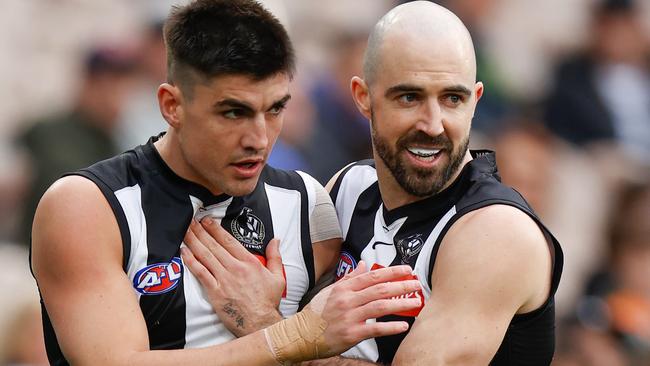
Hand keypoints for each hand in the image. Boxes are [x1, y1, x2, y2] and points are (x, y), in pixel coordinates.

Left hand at [181, 218, 284, 336]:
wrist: (260, 323)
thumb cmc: (268, 302)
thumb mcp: (278, 277)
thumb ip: (275, 256)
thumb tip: (276, 240)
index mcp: (249, 262)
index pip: (229, 240)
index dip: (216, 229)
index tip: (207, 221)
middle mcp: (235, 268)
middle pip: (214, 245)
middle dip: (201, 231)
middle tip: (190, 221)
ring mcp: (224, 279)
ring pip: (206, 256)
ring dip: (194, 241)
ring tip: (185, 231)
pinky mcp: (215, 292)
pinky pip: (201, 273)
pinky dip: (191, 261)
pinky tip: (184, 252)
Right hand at [264, 261, 421, 362]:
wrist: (301, 334)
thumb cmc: (316, 314)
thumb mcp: (330, 291)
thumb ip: (349, 278)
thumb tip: (363, 265)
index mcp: (344, 288)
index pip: (372, 276)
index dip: (391, 272)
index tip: (406, 270)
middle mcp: (348, 300)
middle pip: (379, 289)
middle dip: (401, 285)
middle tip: (416, 284)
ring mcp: (350, 317)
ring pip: (380, 307)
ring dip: (400, 303)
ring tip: (415, 302)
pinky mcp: (352, 334)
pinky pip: (375, 329)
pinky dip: (390, 327)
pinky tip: (403, 325)